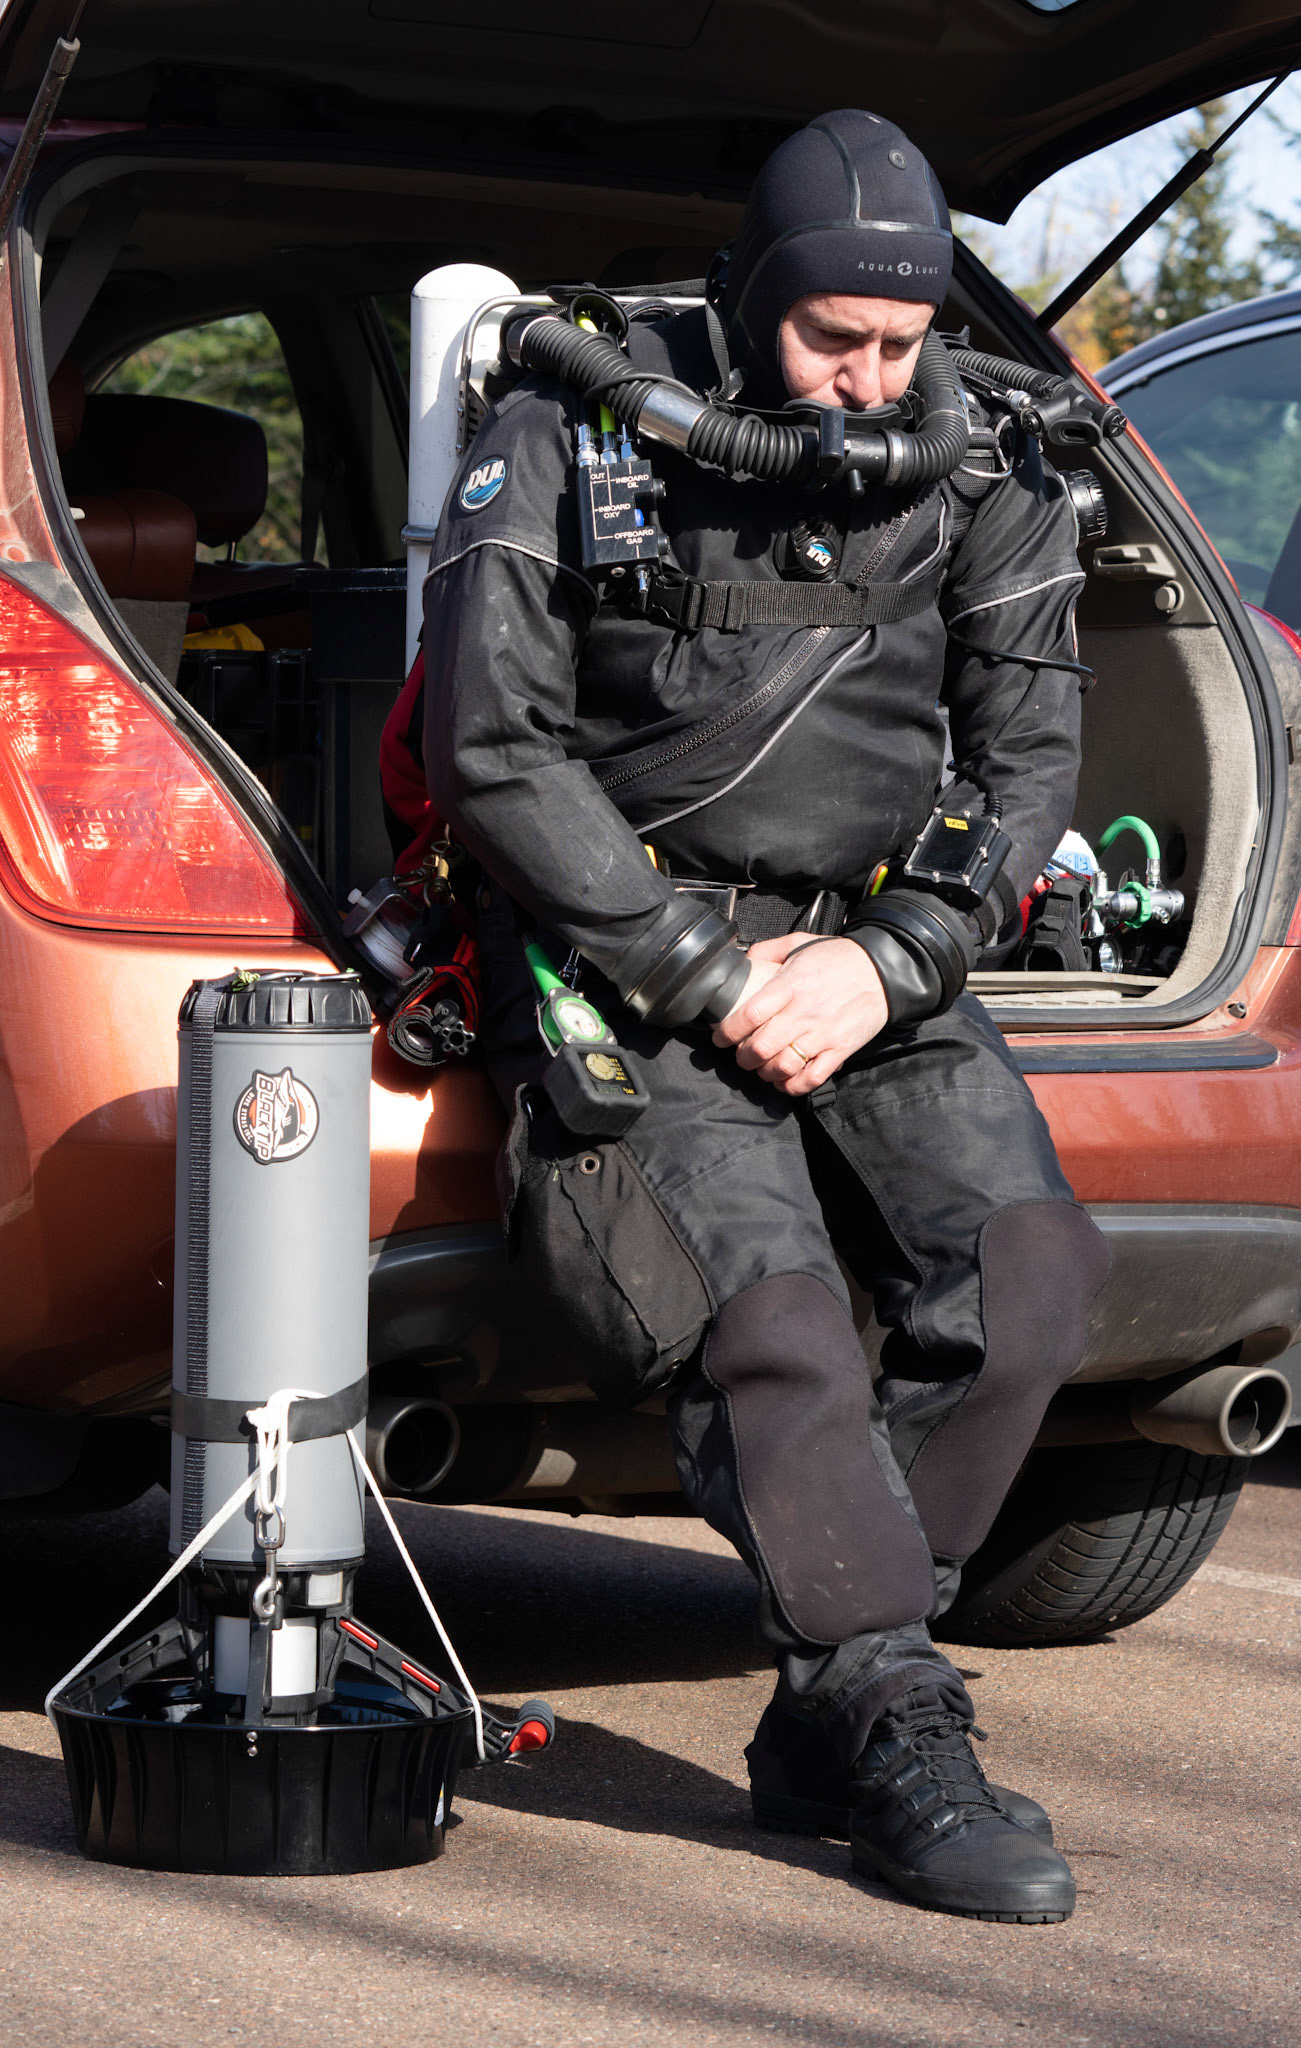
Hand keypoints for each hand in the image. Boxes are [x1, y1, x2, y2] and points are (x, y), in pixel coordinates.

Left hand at [711, 933, 888, 1095]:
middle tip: (741, 1056)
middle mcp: (804, 1012)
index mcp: (790, 985)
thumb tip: (742, 963)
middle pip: (761, 1047)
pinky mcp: (840, 1050)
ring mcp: (823, 1034)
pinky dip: (793, 1086)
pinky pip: (812, 1078)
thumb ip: (767, 951)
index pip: (750, 1015)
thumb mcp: (800, 942)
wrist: (883, 971)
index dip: (728, 1032)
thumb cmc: (839, 958)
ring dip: (765, 1074)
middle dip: (743, 1058)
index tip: (721, 1037)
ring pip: (783, 1067)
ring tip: (761, 1069)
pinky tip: (785, 1081)